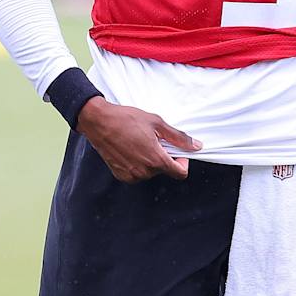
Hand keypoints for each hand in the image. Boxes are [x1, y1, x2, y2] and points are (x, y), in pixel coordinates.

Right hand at [76, 97, 200, 182]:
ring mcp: (131, 175)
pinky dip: (139, 164)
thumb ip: (179, 138)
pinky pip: (137, 173)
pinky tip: (132, 149)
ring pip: (151, 172)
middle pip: (165, 171)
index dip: (183, 163)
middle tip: (154, 140)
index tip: (179, 152)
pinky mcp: (120, 175)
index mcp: (155, 160)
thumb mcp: (157, 124)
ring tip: (141, 143)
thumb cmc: (127, 120)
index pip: (180, 173)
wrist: (99, 122)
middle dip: (164, 157)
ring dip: (151, 160)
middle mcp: (144, 171)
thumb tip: (196, 146)